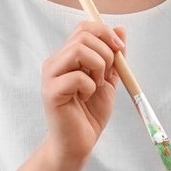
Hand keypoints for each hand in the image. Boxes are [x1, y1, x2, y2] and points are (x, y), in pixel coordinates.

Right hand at [41, 21, 123, 162]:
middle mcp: (56, 62)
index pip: (83, 28)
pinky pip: (77, 77)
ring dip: (98, 68)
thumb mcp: (108, 80)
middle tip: (107, 75)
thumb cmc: (90, 113)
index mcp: (67, 57)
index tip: (119, 49)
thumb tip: (120, 30)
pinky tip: (85, 97)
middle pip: (83, 36)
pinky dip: (90, 87)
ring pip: (79, 51)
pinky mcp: (51, 91)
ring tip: (96, 85)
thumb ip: (113, 56)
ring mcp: (51, 75)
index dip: (104, 33)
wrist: (79, 142)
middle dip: (106, 53)